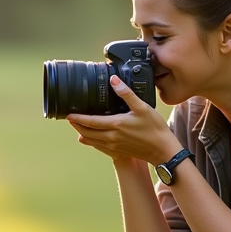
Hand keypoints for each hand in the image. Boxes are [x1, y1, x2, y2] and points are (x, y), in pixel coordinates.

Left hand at [66, 76, 183, 164]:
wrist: (162, 150)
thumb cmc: (154, 129)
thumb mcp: (142, 107)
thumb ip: (126, 94)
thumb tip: (114, 80)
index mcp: (116, 125)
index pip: (91, 121)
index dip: (78, 118)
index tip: (68, 114)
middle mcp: (111, 137)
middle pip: (87, 132)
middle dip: (76, 125)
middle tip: (69, 118)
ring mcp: (113, 146)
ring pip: (91, 140)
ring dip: (81, 133)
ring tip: (76, 126)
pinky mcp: (117, 152)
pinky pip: (98, 147)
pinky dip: (90, 141)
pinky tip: (87, 138)